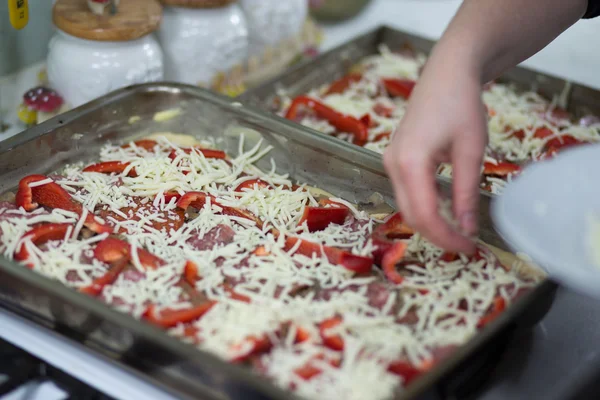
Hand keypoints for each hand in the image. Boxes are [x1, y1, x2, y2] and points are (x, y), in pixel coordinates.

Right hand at [383, 61, 487, 253]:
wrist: (447, 72)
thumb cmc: (461, 104)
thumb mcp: (471, 151)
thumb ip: (466, 192)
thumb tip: (467, 228)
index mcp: (410, 162)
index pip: (424, 215)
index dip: (446, 237)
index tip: (469, 247)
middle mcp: (392, 164)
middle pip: (409, 214)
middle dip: (437, 234)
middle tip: (466, 244)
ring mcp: (390, 160)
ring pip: (406, 205)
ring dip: (431, 222)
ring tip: (460, 230)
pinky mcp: (395, 158)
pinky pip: (407, 191)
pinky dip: (425, 206)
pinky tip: (447, 208)